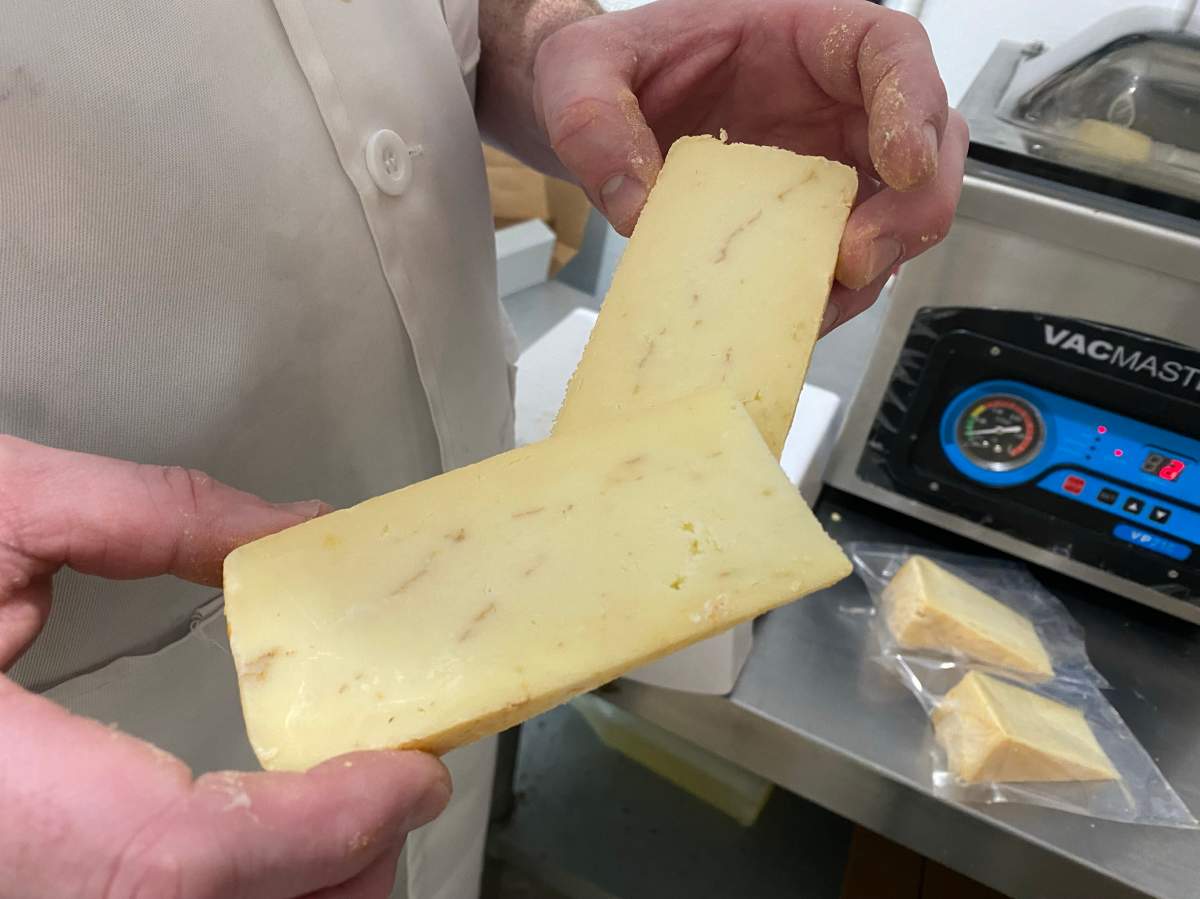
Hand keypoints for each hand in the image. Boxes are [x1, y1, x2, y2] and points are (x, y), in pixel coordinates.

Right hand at [0, 436, 449, 897]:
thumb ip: (156, 514)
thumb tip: (300, 534)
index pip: (173, 849)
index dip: (313, 826)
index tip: (408, 776)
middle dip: (319, 876)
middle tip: (397, 802)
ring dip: (283, 892)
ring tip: (354, 826)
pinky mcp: (10, 866)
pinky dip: (220, 890)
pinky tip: (265, 847)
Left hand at [532, 0, 967, 331]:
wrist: (594, 117)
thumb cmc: (609, 69)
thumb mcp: (581, 71)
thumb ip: (594, 118)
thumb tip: (635, 201)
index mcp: (804, 38)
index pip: (891, 51)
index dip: (915, 104)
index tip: (902, 162)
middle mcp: (833, 103)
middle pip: (928, 144)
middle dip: (913, 208)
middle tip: (857, 258)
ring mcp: (827, 167)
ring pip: (897, 215)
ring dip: (876, 265)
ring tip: (818, 303)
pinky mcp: (805, 225)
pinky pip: (842, 262)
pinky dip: (829, 295)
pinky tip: (793, 315)